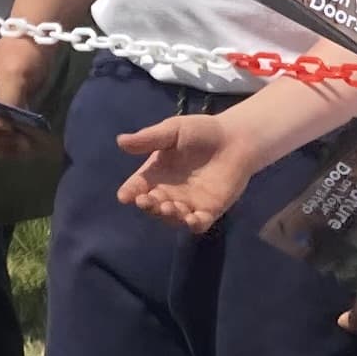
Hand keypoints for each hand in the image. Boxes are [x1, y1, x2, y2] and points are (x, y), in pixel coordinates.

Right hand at [0, 34, 56, 155]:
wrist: (36, 45)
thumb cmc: (22, 52)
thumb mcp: (15, 72)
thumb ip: (9, 99)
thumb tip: (10, 125)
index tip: (11, 127)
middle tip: (24, 142)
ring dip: (5, 146)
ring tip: (28, 146)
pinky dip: (11, 146)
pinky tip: (27, 145)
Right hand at [115, 109, 268, 232]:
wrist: (236, 139)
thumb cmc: (202, 132)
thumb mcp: (173, 130)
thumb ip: (149, 138)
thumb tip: (120, 141)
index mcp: (156, 173)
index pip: (137, 187)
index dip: (130, 192)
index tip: (125, 196)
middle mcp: (169, 191)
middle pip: (152, 205)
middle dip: (148, 205)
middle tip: (147, 200)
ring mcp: (188, 203)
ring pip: (172, 218)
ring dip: (167, 216)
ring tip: (167, 207)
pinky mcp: (209, 211)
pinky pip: (198, 224)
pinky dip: (193, 224)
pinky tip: (191, 219)